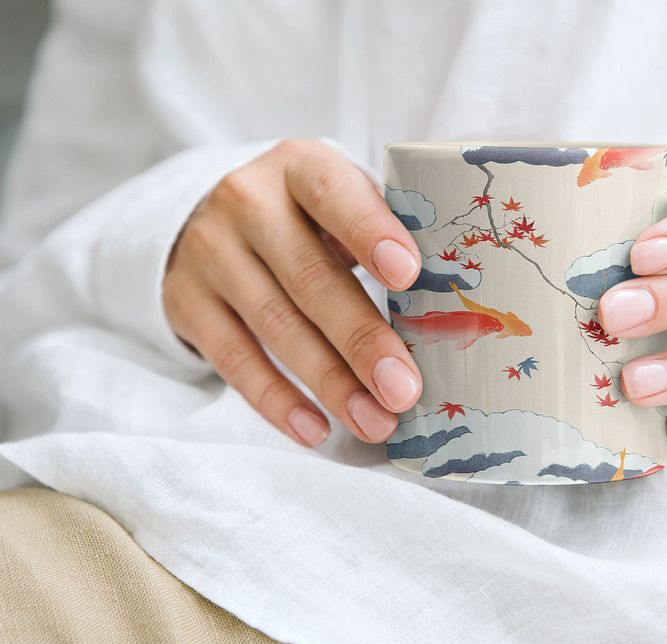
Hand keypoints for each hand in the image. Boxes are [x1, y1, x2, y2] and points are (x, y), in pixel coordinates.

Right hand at [164, 138, 422, 446]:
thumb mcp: (342, 201)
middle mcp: (248, 202)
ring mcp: (211, 253)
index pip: (334, 193)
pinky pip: (234, 360)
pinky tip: (316, 429)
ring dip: (330, 382)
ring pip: (275, 325)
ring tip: (376, 422)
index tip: (409, 276)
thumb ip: (387, 233)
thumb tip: (456, 307)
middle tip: (404, 389)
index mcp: (300, 167)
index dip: (370, 232)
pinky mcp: (187, 302)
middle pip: (309, 277)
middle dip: (361, 340)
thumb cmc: (310, 217)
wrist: (210, 219)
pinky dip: (276, 401)